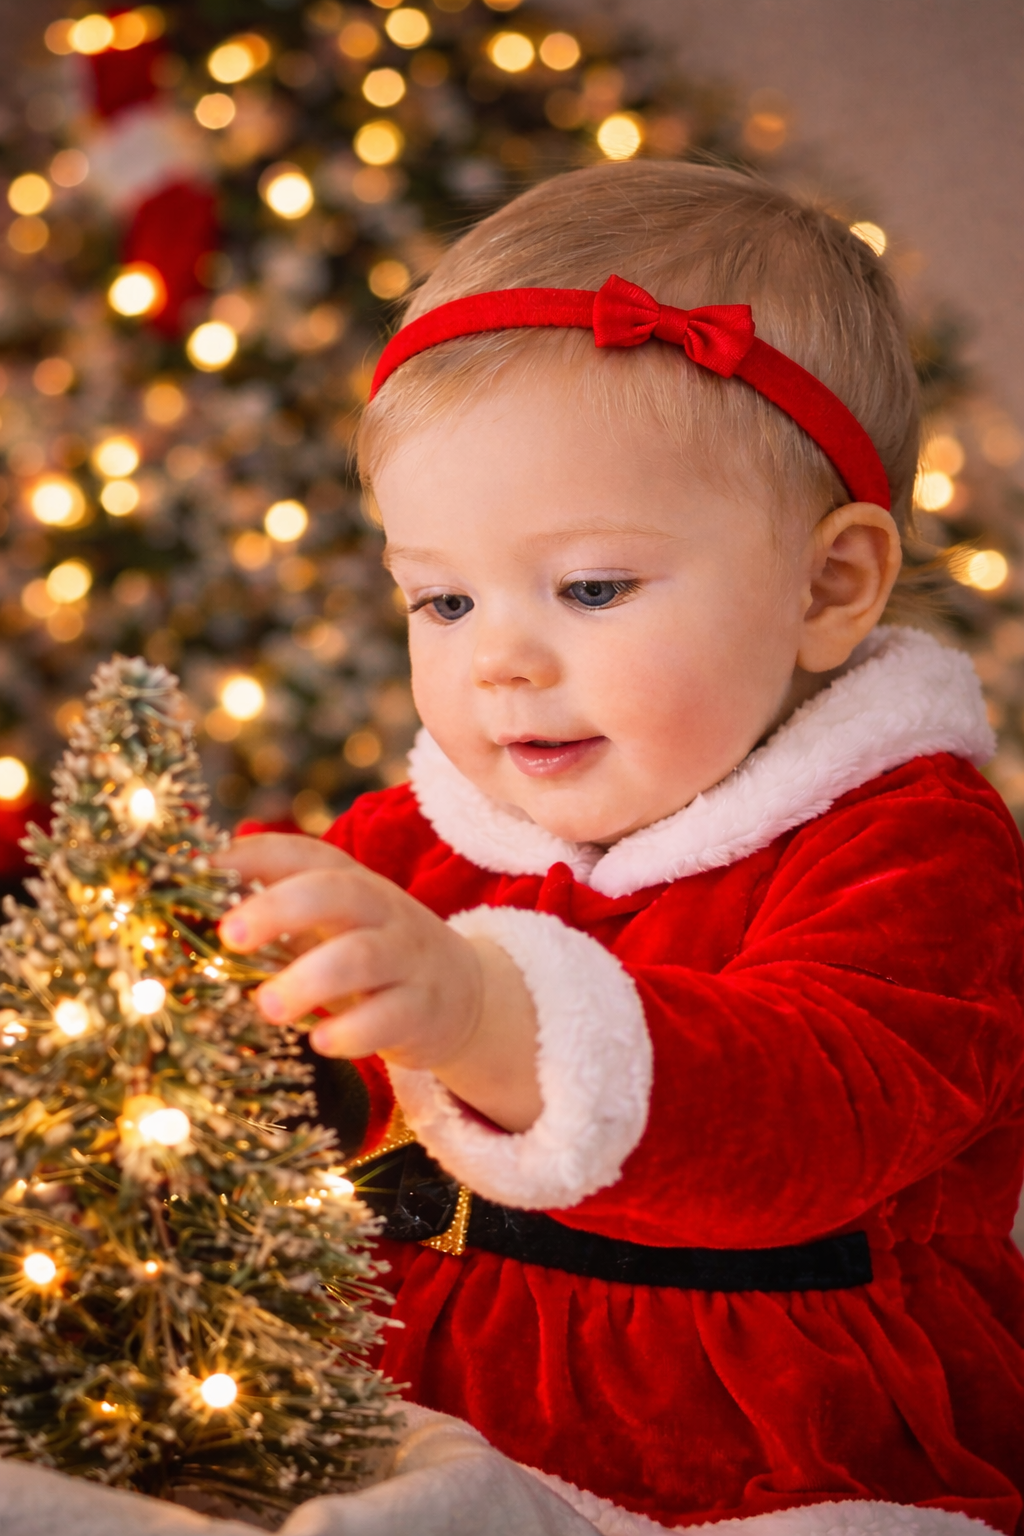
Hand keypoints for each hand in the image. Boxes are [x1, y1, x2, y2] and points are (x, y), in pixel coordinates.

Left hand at [214, 835, 540, 1130]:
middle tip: (228, 936)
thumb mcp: (328, 923)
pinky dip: (353, 1031)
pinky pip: (390, 1016)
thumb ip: (269, 913)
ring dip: (310, 979)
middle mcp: (379, 909)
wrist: (460, 995)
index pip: (300, 854)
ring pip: (361, 955)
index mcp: (346, 880)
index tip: (197, 876)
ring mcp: (405, 957)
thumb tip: (179, 913)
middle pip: (332, 892)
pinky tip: (321, 1042)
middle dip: (277, 909)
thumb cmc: (367, 953)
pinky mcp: (422, 1008)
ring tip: (268, 1007)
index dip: (250, 858)